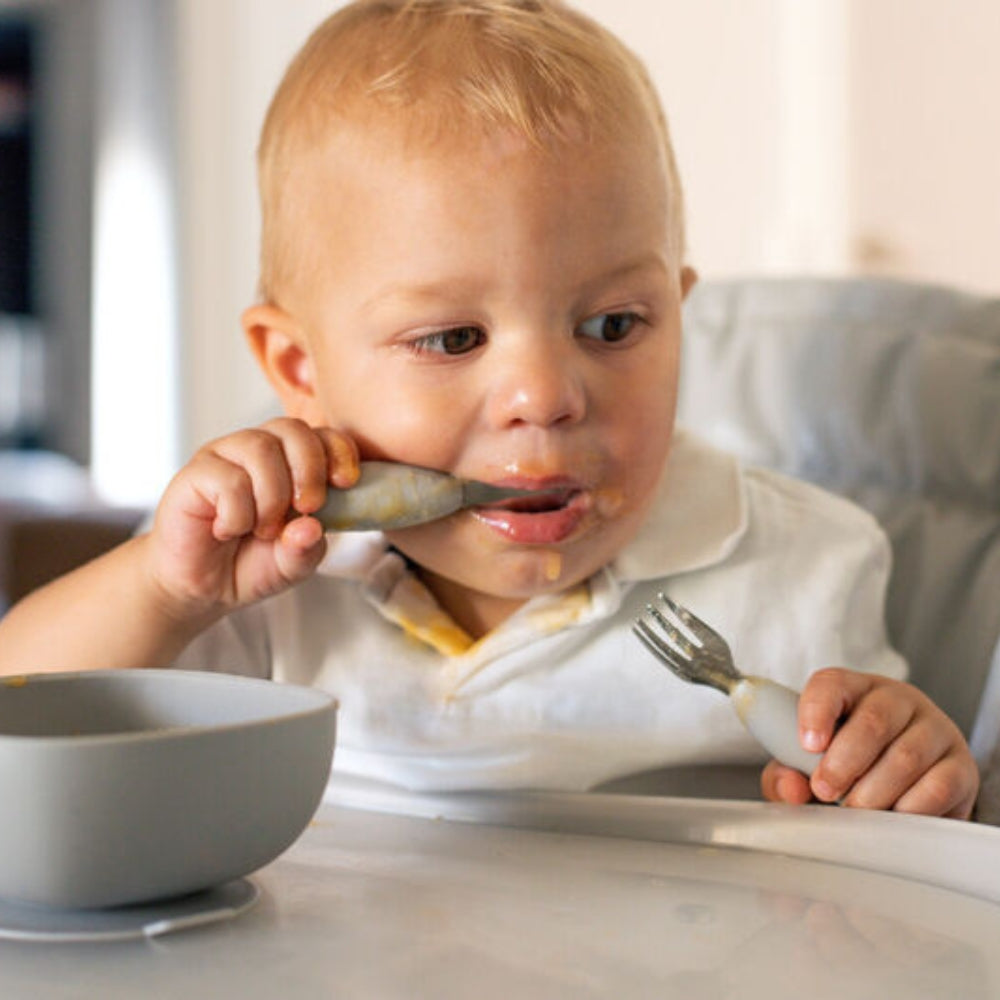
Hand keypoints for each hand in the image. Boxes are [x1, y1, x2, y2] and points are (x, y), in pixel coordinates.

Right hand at [145, 418, 358, 620]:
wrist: (203, 588)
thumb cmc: (251, 564)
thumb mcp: (293, 564)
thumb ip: (307, 548)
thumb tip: (311, 528)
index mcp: (290, 462)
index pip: (322, 435)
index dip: (339, 452)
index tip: (346, 483)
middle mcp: (258, 451)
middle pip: (292, 429)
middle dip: (310, 470)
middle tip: (306, 508)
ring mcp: (225, 457)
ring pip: (260, 448)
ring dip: (272, 496)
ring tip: (263, 530)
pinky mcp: (195, 474)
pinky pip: (227, 479)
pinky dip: (238, 514)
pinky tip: (229, 530)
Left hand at [760, 668, 978, 818]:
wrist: (909, 786)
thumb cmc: (849, 766)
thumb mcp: (811, 763)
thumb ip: (787, 772)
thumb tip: (789, 788)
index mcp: (853, 689)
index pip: (832, 684)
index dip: (817, 711)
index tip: (807, 745)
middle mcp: (897, 700)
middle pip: (872, 721)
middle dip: (843, 762)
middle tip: (825, 790)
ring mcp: (934, 730)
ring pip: (905, 755)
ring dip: (873, 790)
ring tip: (855, 808)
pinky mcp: (960, 766)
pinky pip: (937, 786)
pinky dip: (908, 807)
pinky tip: (891, 815)